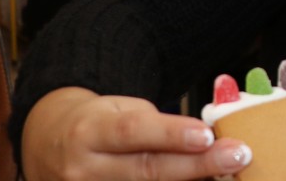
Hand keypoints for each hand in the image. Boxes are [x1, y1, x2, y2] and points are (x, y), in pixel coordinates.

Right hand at [22, 87, 252, 180]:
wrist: (48, 147)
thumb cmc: (100, 125)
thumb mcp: (121, 111)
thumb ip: (159, 127)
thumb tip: (211, 139)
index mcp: (89, 132)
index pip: (133, 132)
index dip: (171, 134)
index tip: (207, 135)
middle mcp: (83, 170)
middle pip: (146, 170)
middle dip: (196, 165)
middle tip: (237, 155)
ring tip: (229, 175)